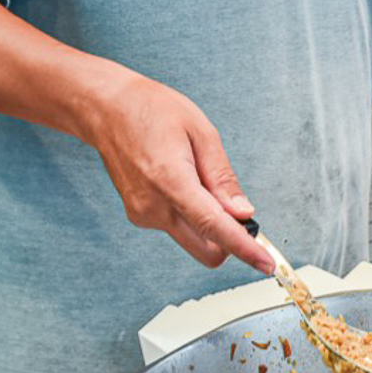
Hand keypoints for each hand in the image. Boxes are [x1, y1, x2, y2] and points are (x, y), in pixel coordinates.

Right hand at [80, 71, 273, 273]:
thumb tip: (243, 213)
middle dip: (230, 241)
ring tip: (198, 178)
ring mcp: (144, 215)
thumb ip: (223, 178)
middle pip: (207, 251)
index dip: (245, 249)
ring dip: (209, 225)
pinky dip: (191, 215)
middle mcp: (154, 206)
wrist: (106, 109)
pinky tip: (181, 182)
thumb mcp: (201, 132)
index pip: (215, 227)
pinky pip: (178, 228)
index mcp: (171, 181)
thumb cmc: (151, 110)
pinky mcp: (140, 216)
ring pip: (194, 240)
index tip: (265, 264)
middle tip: (237, 210)